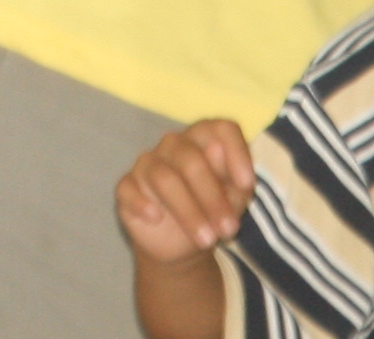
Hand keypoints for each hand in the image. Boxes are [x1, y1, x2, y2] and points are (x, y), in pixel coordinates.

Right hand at [114, 118, 254, 263]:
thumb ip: (231, 178)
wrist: (181, 245)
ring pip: (164, 177)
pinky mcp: (127, 187)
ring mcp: (148, 163)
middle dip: (213, 198)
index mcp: (205, 139)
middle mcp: (175, 144)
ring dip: (188, 212)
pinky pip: (129, 188)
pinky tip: (156, 219)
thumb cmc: (213, 212)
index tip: (247, 186)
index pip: (221, 129)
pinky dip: (142, 204)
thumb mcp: (233, 201)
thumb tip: (216, 149)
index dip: (236, 152)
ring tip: (207, 240)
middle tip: (229, 230)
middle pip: (191, 159)